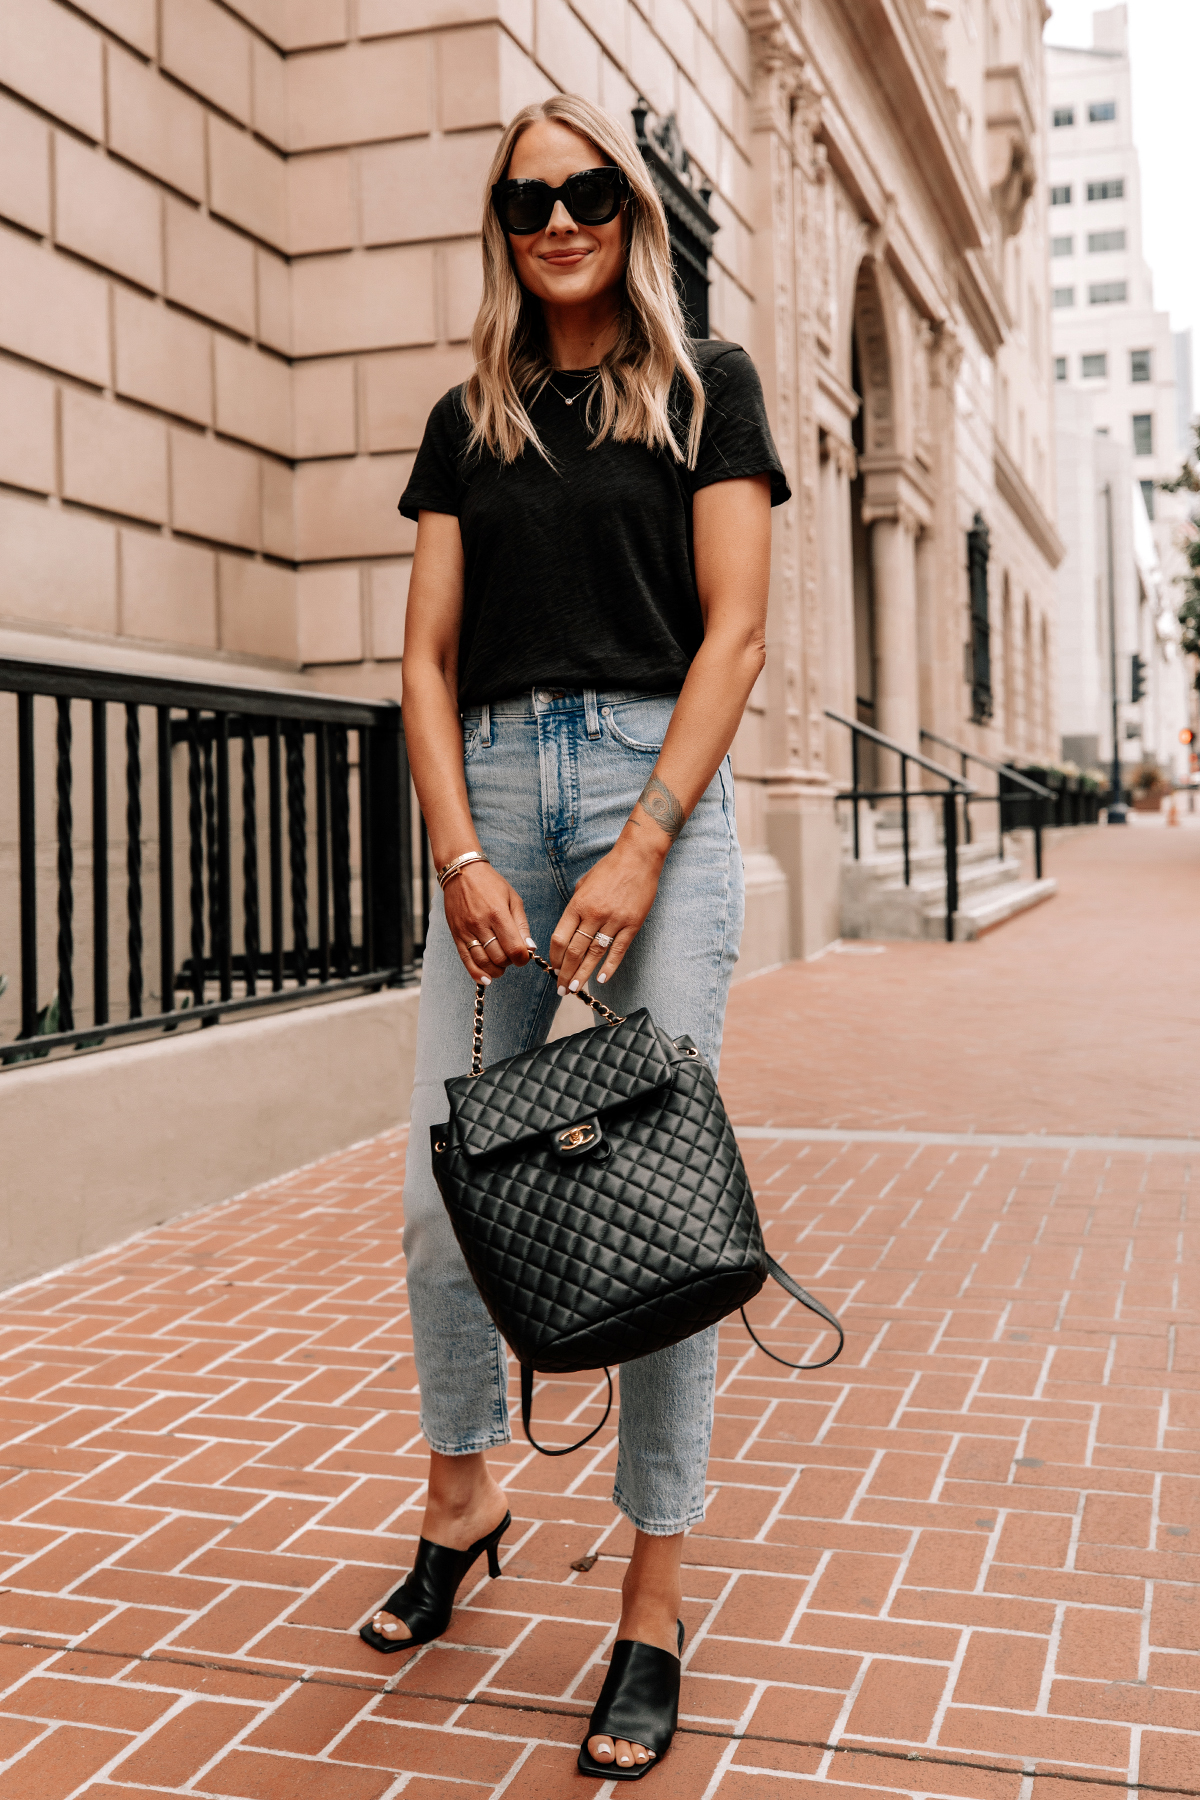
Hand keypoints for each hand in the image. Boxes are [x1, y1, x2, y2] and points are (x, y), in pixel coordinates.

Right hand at [443, 863, 533, 983]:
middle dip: (510, 962)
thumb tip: (529, 948)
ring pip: (483, 962)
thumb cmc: (491, 885)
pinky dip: (477, 973)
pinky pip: (466, 960)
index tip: (524, 956)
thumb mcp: (513, 899)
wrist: (462, 874)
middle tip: (512, 956)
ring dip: (496, 970)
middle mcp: (481, 924)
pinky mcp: (456, 935)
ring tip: (502, 966)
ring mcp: (466, 931)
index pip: (513, 948)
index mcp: (498, 914)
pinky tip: (486, 979)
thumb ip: (522, 925)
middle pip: (499, 957)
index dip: (523, 958)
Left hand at [550, 830, 666, 995]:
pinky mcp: (632, 924)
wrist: (638, 857)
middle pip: (575, 951)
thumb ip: (576, 906)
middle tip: (561, 989)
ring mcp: (614, 920)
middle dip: (566, 972)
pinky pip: (618, 950)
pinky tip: (601, 979)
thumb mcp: (584, 883)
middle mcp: (594, 914)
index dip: (555, 957)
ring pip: (595, 954)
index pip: (561, 938)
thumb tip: (569, 928)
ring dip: (584, 974)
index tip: (553, 968)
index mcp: (578, 904)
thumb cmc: (609, 869)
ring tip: (576, 989)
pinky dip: (609, 966)